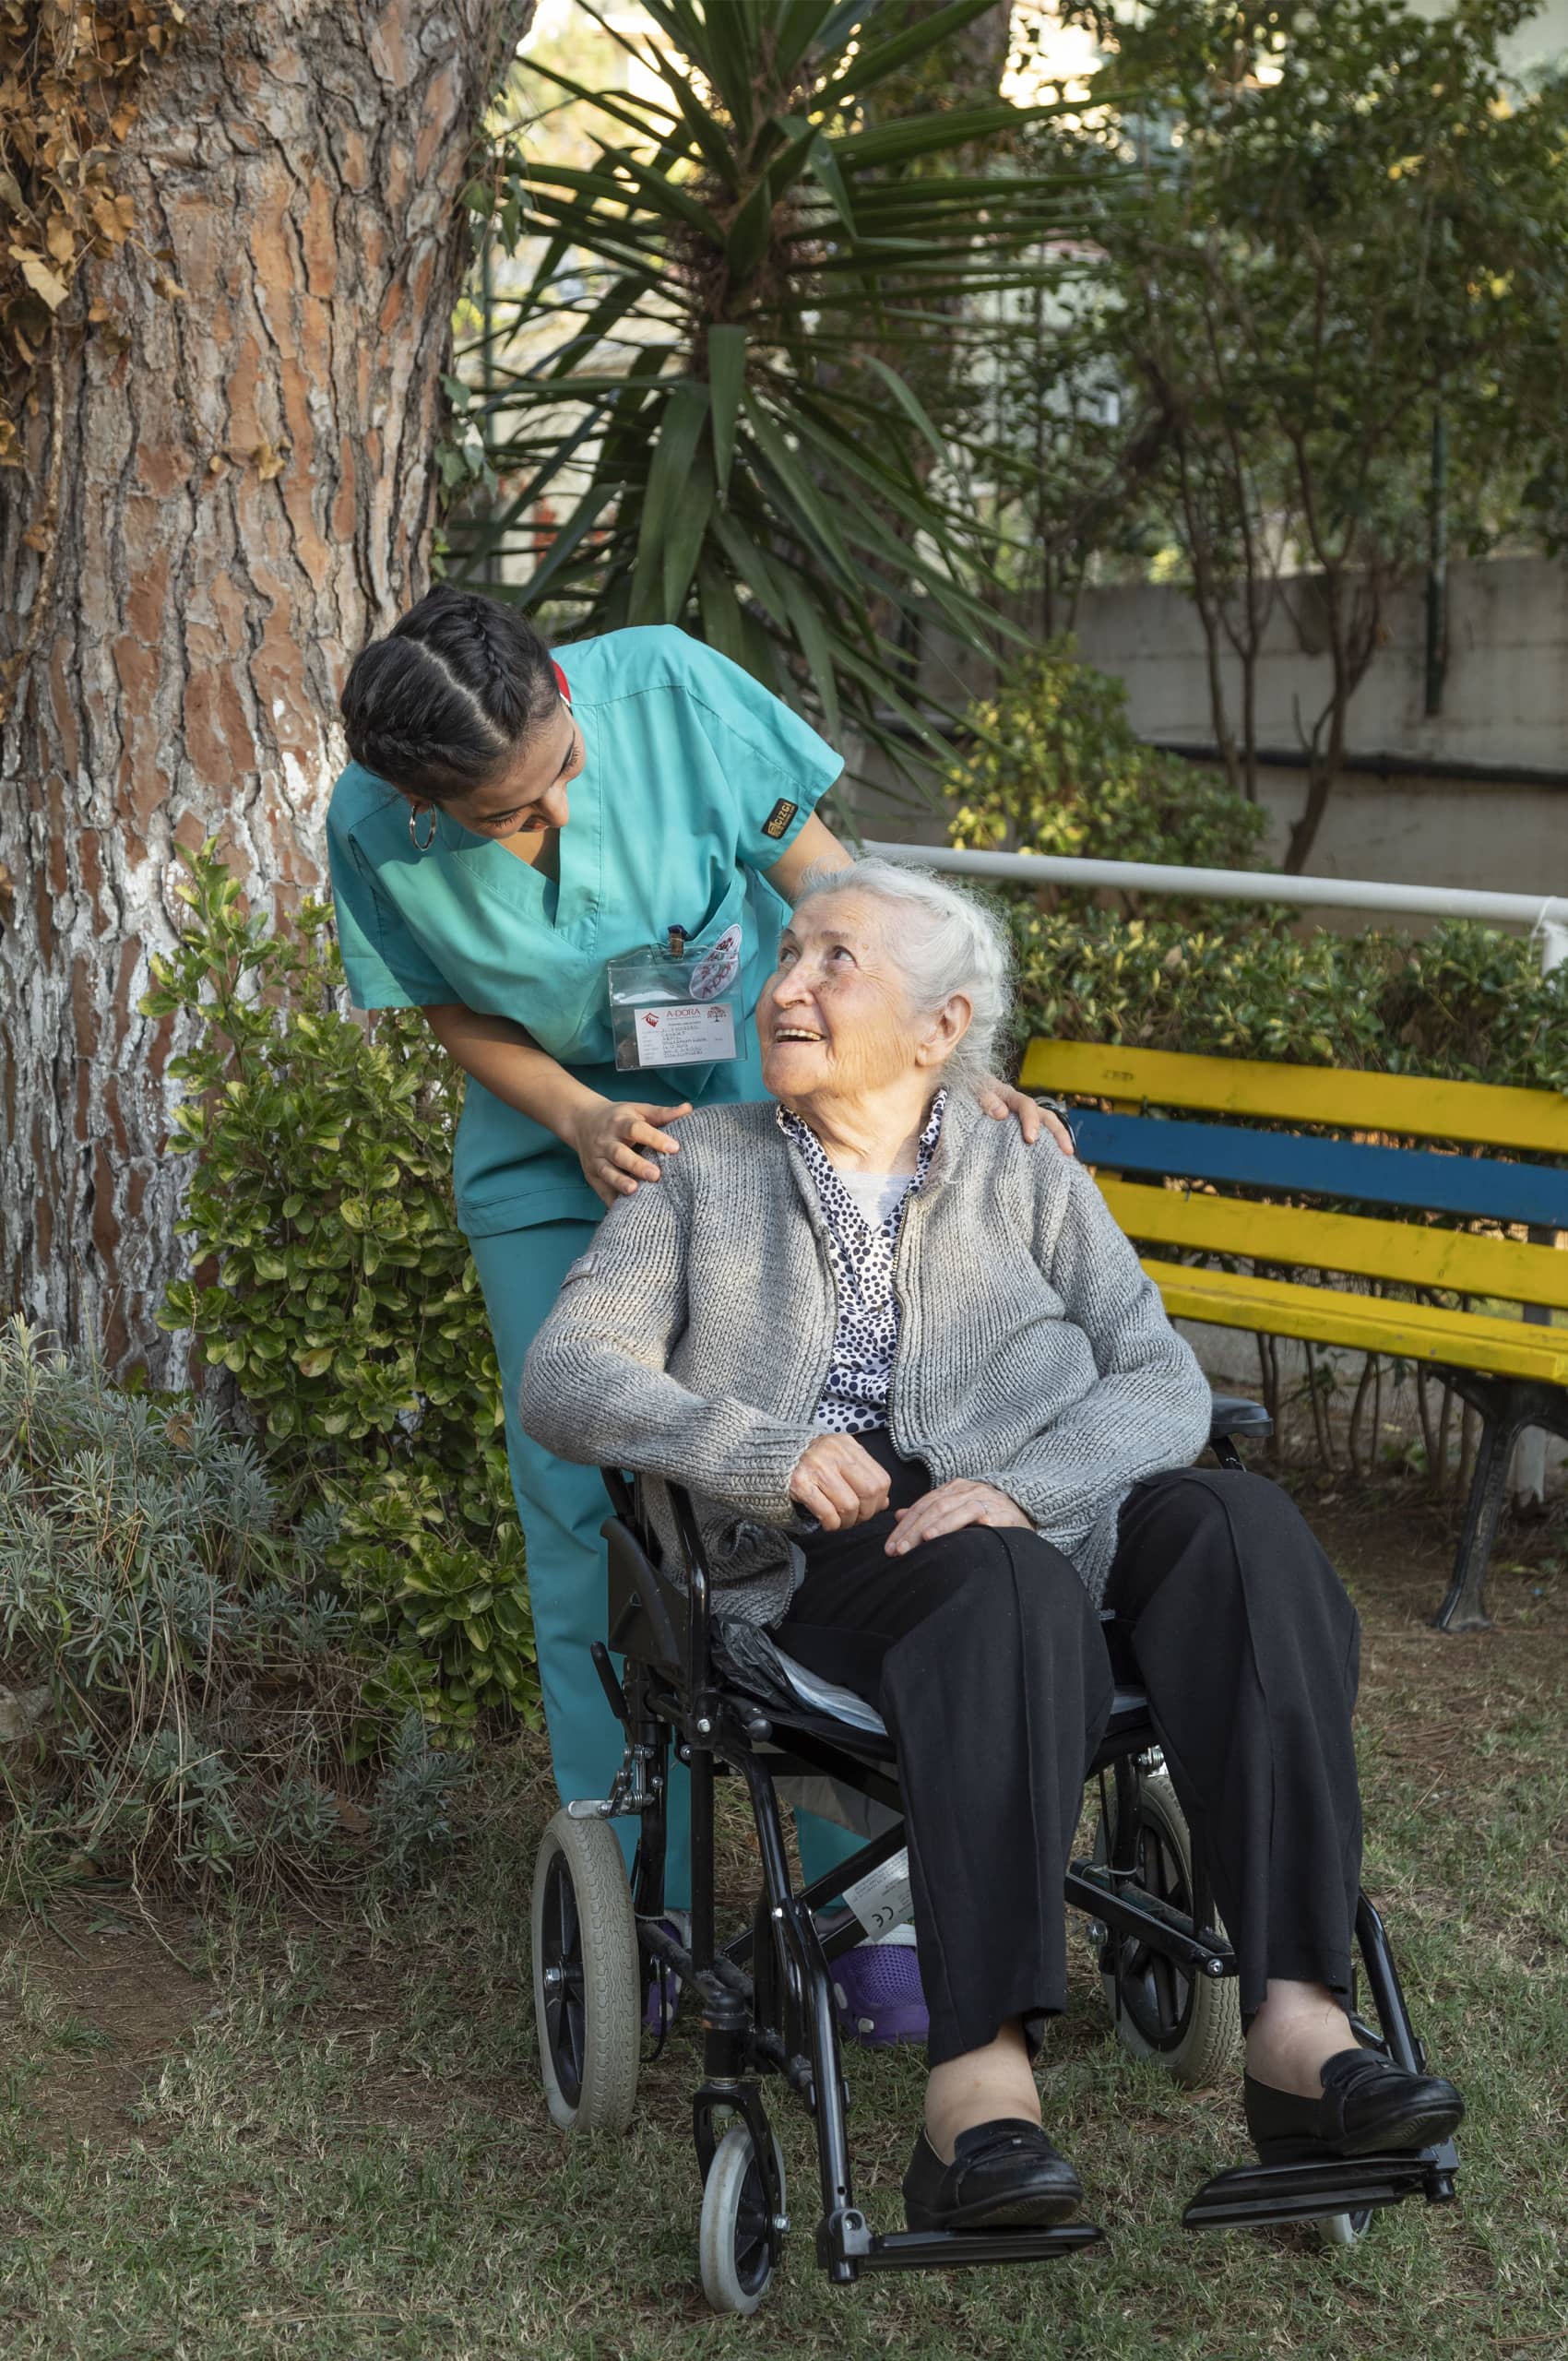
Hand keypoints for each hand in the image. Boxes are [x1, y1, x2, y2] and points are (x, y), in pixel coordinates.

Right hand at [570, 1096, 691, 1204]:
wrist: (582, 1121)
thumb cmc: (619, 1118)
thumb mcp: (638, 1110)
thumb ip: (662, 1113)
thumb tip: (688, 1109)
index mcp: (620, 1123)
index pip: (636, 1129)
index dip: (655, 1138)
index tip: (674, 1148)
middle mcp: (605, 1141)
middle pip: (619, 1154)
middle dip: (636, 1165)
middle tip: (656, 1175)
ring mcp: (596, 1159)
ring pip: (607, 1172)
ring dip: (620, 1182)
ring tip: (634, 1190)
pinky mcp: (592, 1176)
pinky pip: (601, 1190)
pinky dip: (611, 1200)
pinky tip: (624, 1210)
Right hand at [788, 1434, 891, 1531]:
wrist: (765, 1455)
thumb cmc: (806, 1461)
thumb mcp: (837, 1459)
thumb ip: (861, 1476)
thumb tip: (884, 1502)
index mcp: (846, 1444)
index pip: (881, 1479)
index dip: (879, 1501)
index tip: (868, 1509)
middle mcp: (833, 1452)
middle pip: (869, 1493)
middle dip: (866, 1514)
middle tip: (854, 1519)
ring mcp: (816, 1466)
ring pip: (850, 1506)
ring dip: (847, 1522)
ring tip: (839, 1521)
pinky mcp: (799, 1483)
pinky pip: (828, 1513)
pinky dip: (831, 1525)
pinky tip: (827, 1523)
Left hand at [885, 1479, 1031, 1554]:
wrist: (1024, 1509)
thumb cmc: (985, 1513)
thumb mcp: (955, 1509)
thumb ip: (929, 1511)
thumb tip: (899, 1516)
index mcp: (953, 1488)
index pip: (923, 1505)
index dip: (905, 1526)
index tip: (890, 1548)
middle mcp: (968, 1490)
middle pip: (936, 1507)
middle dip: (915, 1529)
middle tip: (899, 1550)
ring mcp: (987, 1499)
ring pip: (958, 1509)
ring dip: (940, 1525)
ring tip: (924, 1540)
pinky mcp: (1005, 1512)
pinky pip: (989, 1516)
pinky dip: (976, 1523)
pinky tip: (964, 1535)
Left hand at [975, 1078, 1074, 1155]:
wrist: (962, 1090)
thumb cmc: (967, 1090)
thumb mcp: (972, 1090)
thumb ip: (985, 1099)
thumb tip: (1002, 1113)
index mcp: (1009, 1096)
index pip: (1026, 1105)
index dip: (1031, 1121)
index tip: (1031, 1139)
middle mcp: (1020, 1107)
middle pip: (1046, 1116)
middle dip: (1057, 1133)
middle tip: (1066, 1151)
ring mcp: (1021, 1120)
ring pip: (1045, 1127)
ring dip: (1057, 1141)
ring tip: (1067, 1158)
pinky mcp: (1016, 1132)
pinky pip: (1035, 1138)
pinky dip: (1045, 1148)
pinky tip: (1052, 1163)